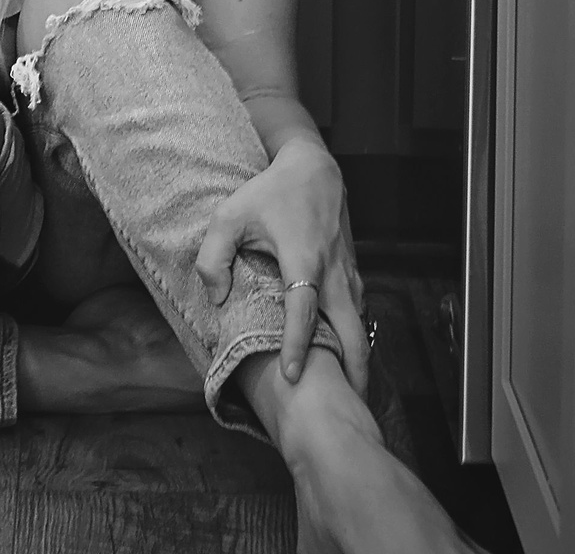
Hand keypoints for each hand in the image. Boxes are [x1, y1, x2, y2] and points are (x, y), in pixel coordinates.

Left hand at [196, 138, 369, 394]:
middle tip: (348, 404)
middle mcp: (333, 272)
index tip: (294, 377)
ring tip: (348, 391)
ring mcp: (349, 273)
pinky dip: (356, 336)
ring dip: (358, 356)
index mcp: (303, 259)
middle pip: (353, 331)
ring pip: (360, 324)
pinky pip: (358, 311)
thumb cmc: (268, 193)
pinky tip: (345, 357)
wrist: (314, 168)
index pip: (303, 312)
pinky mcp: (353, 272)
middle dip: (354, 370)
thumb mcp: (229, 216)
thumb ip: (214, 258)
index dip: (299, 346)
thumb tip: (217, 299)